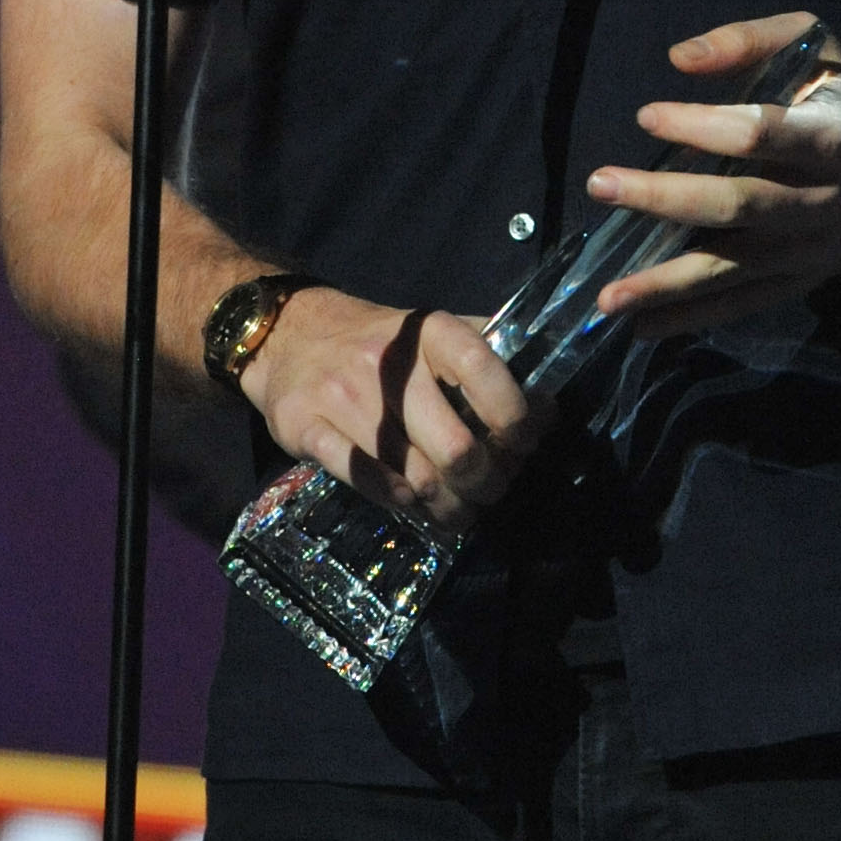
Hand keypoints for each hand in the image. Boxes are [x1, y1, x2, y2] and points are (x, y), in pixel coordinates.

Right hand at [237, 285, 541, 532]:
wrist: (291, 333)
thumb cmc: (381, 343)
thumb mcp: (435, 334)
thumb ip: (490, 362)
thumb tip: (549, 408)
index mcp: (429, 331)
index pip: (485, 372)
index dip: (515, 420)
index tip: (522, 443)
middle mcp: (387, 362)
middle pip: (455, 448)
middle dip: (484, 483)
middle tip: (490, 490)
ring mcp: (342, 395)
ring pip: (414, 478)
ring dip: (448, 507)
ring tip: (458, 510)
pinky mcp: (304, 426)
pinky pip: (364, 481)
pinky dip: (398, 502)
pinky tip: (412, 502)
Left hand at [587, 12, 840, 336]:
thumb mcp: (812, 44)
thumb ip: (748, 41)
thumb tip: (678, 59)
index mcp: (831, 139)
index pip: (760, 135)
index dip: (701, 126)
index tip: (646, 115)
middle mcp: (824, 202)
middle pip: (739, 207)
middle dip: (665, 200)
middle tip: (600, 184)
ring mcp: (813, 251)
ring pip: (735, 270)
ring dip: (667, 284)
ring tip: (608, 295)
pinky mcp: (802, 280)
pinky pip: (743, 303)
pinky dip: (693, 317)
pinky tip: (643, 326)